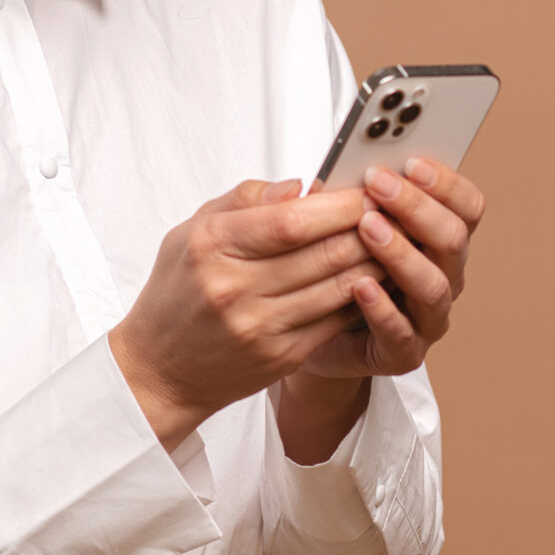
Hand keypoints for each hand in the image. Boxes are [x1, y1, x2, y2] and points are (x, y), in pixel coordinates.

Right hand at [109, 179, 386, 450]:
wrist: (160, 368)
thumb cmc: (177, 290)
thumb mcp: (193, 230)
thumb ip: (245, 200)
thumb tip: (299, 186)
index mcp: (213, 246)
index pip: (291, 220)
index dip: (337, 203)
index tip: (364, 189)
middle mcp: (236, 288)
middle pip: (323, 252)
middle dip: (368, 227)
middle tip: (392, 209)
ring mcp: (261, 327)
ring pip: (338, 287)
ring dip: (375, 260)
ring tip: (393, 239)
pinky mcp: (281, 356)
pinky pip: (335, 320)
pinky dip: (362, 295)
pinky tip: (374, 277)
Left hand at [289, 156, 485, 382]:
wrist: (310, 328)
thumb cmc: (332, 265)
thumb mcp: (338, 220)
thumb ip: (345, 194)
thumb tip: (335, 168)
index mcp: (439, 238)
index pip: (467, 206)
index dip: (446, 182)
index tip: (412, 161)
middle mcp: (444, 275)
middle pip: (454, 239)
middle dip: (417, 207)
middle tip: (379, 184)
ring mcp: (428, 317)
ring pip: (433, 285)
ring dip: (402, 252)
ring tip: (368, 228)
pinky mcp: (403, 352)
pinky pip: (400, 332)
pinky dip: (382, 308)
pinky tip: (360, 285)